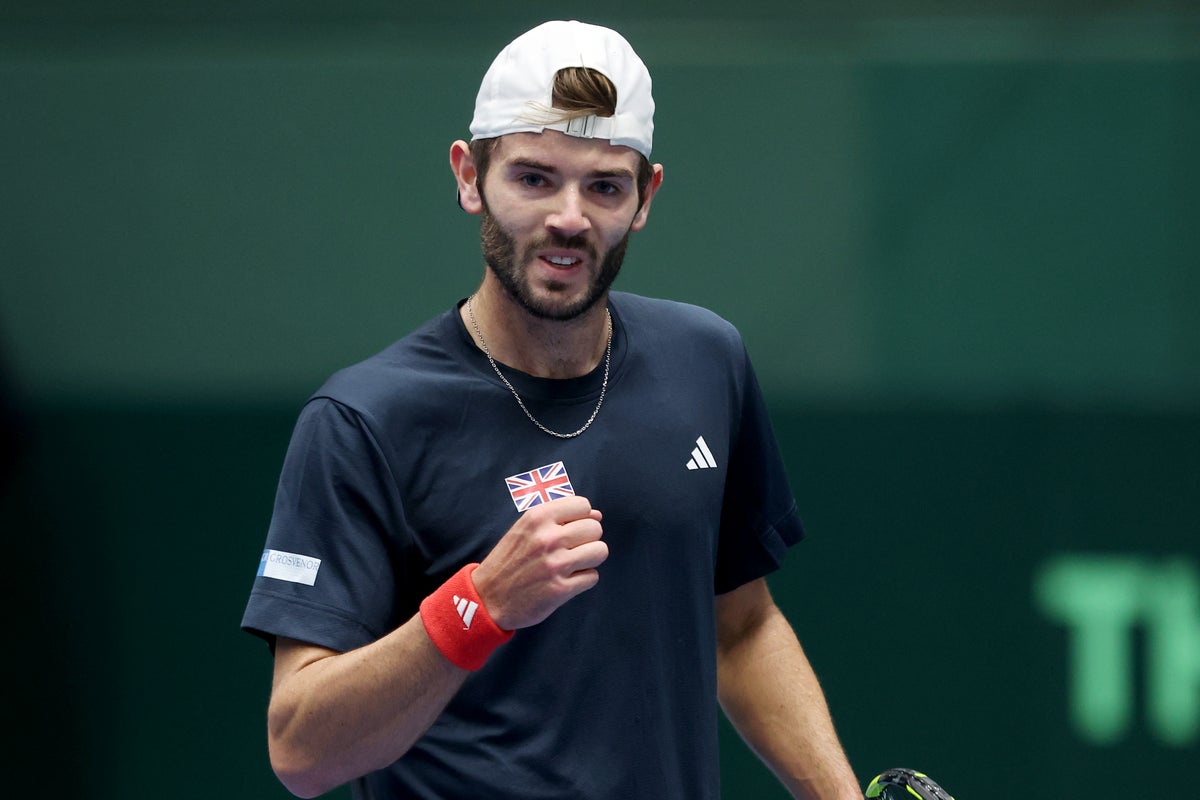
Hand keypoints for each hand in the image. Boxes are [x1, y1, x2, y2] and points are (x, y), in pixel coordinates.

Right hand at [471, 496, 606, 629]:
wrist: (488, 598)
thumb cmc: (510, 560)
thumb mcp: (526, 529)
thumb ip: (561, 518)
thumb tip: (597, 515)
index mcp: (537, 517)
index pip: (583, 505)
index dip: (581, 518)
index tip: (570, 529)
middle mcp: (547, 538)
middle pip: (595, 528)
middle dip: (587, 539)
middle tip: (570, 550)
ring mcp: (555, 564)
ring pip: (600, 551)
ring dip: (589, 559)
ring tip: (572, 564)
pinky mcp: (560, 589)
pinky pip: (592, 576)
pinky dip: (583, 579)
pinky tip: (566, 580)